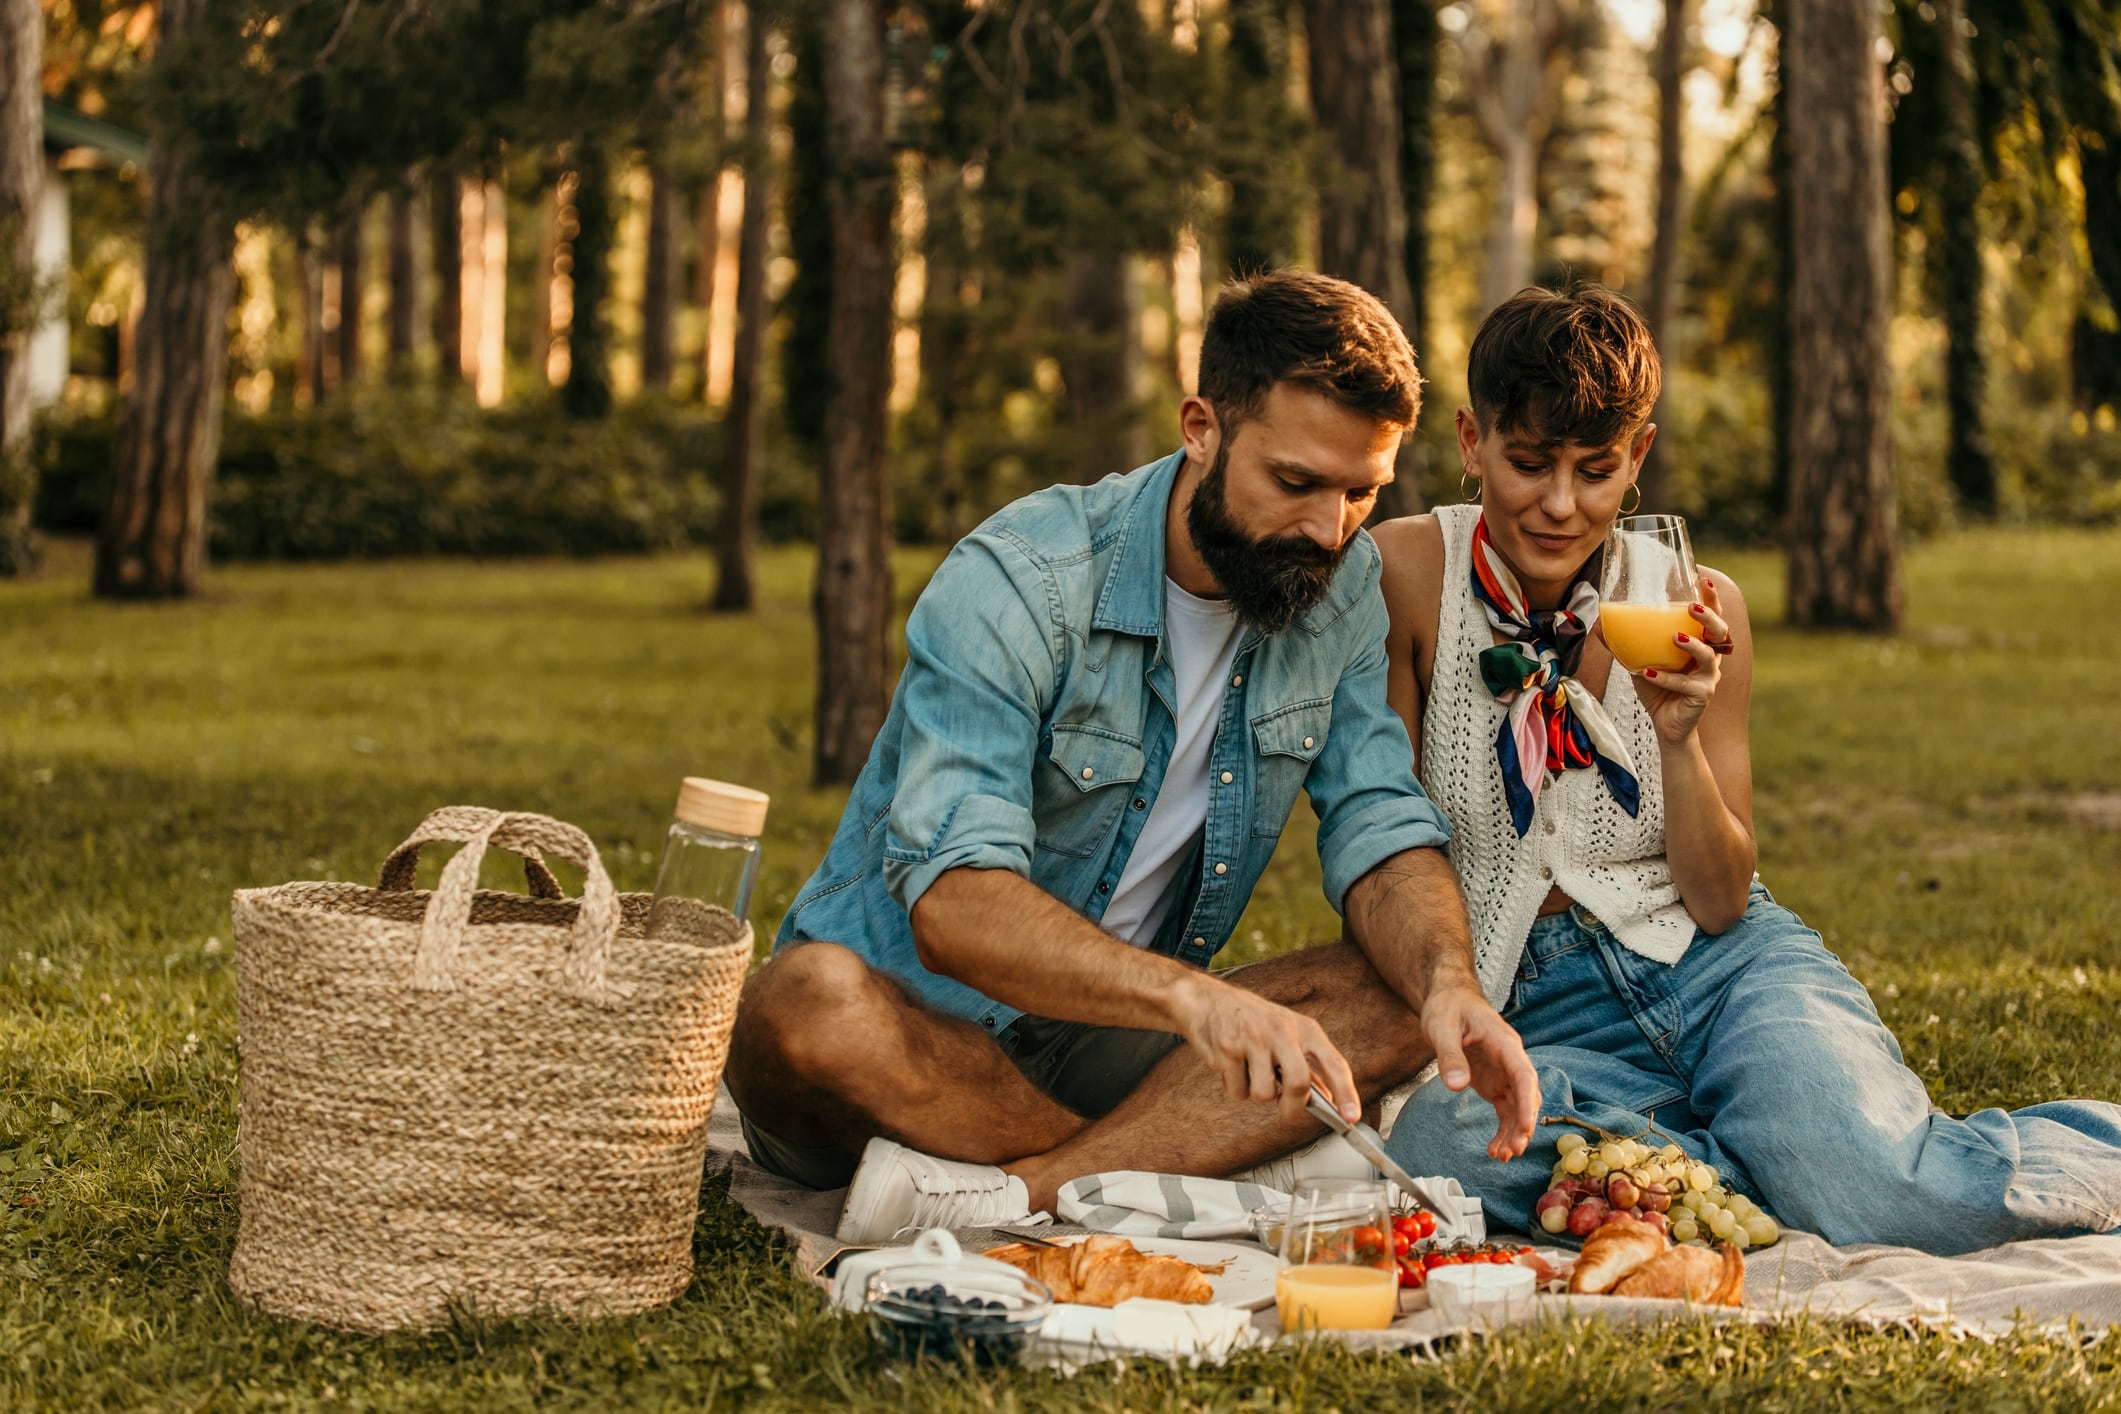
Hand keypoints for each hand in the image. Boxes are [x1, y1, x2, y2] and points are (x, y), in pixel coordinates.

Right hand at [1174, 975, 1360, 1125]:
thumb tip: (1329, 1099)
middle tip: (1285, 1109)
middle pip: (1298, 1083)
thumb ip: (1308, 1064)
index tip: (1351, 1117)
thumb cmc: (1252, 1019)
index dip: (1345, 1093)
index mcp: (1304, 1028)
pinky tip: (1231, 1067)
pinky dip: (1235, 1088)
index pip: (1333, 1063)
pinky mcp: (1227, 1049)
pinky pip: (1237, 1092)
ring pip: (1263, 1095)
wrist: (1206, 1000)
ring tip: (1249, 1072)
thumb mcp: (1288, 1032)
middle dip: (1292, 1107)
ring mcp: (1253, 1039)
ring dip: (1256, 1093)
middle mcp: (1281, 1030)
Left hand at [1420, 985, 1538, 1160]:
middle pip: (1526, 1096)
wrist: (1448, 999)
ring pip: (1518, 1107)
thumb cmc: (1448, 1007)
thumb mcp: (1442, 1027)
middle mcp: (1511, 1060)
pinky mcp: (1494, 1083)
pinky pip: (1505, 1110)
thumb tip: (1457, 1085)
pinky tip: (1495, 1149)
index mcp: (1505, 1044)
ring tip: (1503, 1156)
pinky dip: (1503, 1130)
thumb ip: (1449, 1056)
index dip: (1527, 1103)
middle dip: (1523, 1125)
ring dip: (1514, 1132)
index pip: (1524, 1076)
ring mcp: (1504, 1073)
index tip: (1527, 1127)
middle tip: (1513, 1150)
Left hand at [1633, 578, 1730, 745]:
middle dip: (1709, 616)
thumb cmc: (1657, 687)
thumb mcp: (1639, 660)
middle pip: (1720, 631)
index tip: (1703, 581)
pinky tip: (1647, 672)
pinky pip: (1685, 685)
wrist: (1665, 723)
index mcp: (1701, 643)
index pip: (1712, 616)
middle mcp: (1710, 658)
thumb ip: (1624, 643)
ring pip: (1708, 657)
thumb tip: (1599, 623)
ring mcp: (1708, 677)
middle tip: (1691, 607)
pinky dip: (1665, 678)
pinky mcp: (1702, 696)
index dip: (1711, 599)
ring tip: (1674, 637)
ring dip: (1692, 644)